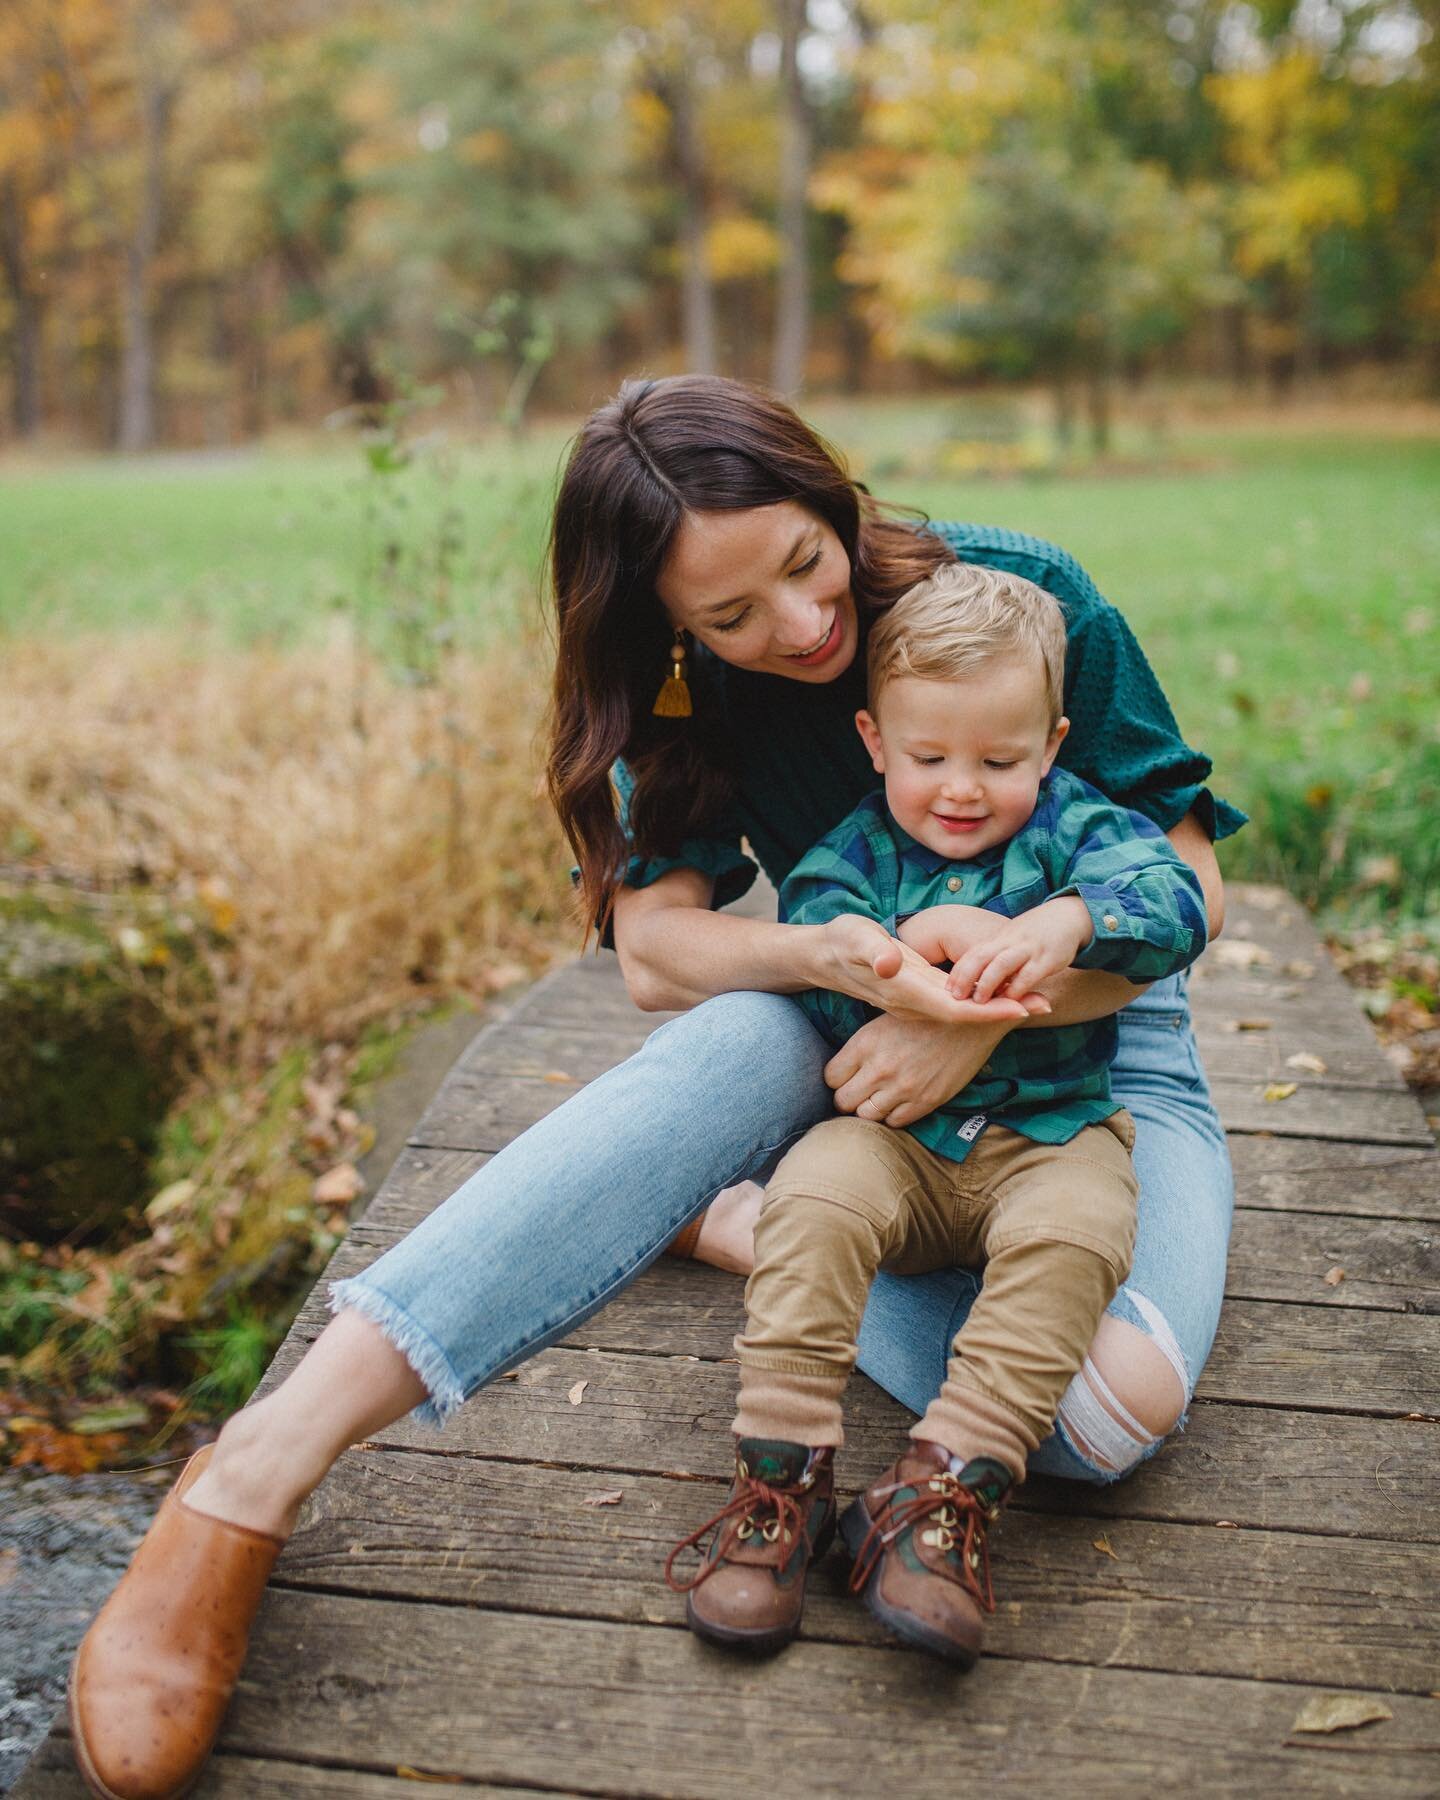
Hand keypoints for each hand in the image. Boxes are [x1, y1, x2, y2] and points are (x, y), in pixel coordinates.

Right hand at [819, 914, 1035, 1025]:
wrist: (826, 959)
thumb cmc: (842, 943)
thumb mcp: (855, 939)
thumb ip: (873, 952)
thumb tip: (890, 965)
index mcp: (906, 991)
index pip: (954, 1008)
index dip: (988, 1009)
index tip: (1020, 1007)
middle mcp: (915, 1003)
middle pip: (967, 1013)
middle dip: (1006, 1010)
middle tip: (1046, 1003)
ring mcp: (919, 1001)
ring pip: (966, 1009)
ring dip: (999, 1005)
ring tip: (1035, 998)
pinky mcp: (921, 992)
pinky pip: (957, 1001)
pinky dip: (983, 999)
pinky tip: (1004, 992)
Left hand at [825, 1012, 1008, 1126]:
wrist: (973, 1019)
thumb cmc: (927, 1014)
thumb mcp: (887, 1016)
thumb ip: (863, 1044)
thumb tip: (843, 1066)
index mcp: (866, 1043)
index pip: (830, 1077)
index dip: (837, 1077)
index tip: (846, 1075)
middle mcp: (880, 1069)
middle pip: (842, 1101)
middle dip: (848, 1096)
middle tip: (860, 1089)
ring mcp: (903, 1089)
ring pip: (865, 1116)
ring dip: (868, 1108)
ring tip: (878, 1097)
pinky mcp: (925, 1102)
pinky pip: (894, 1123)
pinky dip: (892, 1116)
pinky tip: (898, 1101)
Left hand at [946, 897, 1092, 1004]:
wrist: (1071, 916)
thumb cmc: (1037, 933)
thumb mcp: (1014, 939)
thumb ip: (997, 955)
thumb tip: (977, 978)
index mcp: (1000, 937)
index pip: (973, 952)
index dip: (959, 970)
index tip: (947, 988)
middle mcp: (1011, 941)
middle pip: (981, 956)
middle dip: (965, 976)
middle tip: (955, 997)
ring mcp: (1028, 949)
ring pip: (1001, 964)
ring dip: (987, 983)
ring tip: (978, 1002)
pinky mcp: (1047, 959)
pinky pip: (1028, 975)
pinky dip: (1017, 989)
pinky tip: (1010, 1001)